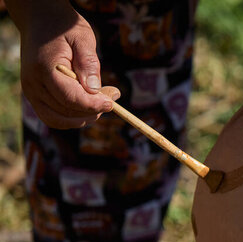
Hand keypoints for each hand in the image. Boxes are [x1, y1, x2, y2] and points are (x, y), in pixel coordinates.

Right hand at [6, 0, 119, 128]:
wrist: (41, 21)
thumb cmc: (64, 28)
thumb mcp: (82, 37)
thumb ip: (88, 63)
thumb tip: (95, 89)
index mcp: (44, 69)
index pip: (70, 98)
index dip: (93, 105)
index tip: (112, 103)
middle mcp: (33, 84)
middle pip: (67, 111)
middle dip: (93, 109)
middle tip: (113, 95)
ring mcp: (31, 93)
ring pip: (61, 119)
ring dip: (85, 116)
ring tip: (101, 100)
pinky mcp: (35, 97)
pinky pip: (53, 118)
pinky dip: (72, 119)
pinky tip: (88, 108)